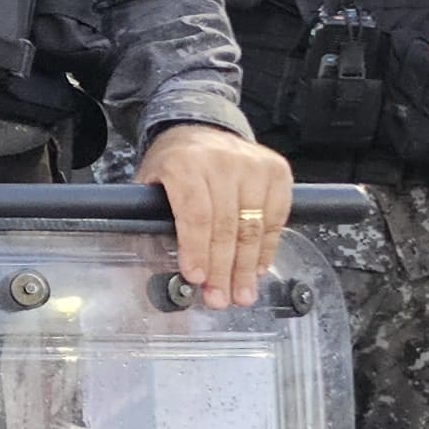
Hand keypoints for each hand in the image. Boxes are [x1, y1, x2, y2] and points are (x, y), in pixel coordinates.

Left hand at [133, 123, 293, 310]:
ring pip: (252, 226)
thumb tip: (154, 263)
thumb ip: (152, 216)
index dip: (196, 249)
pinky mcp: (277, 171)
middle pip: (226, 225)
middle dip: (223, 269)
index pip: (195, 214)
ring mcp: (253, 165)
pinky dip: (266, 248)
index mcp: (185, 164)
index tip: (196, 278)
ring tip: (241, 294)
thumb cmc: (175, 164)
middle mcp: (221, 162)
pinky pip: (275, 218)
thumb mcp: (152, 183)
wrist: (202, 130)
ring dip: (246, 266)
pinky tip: (256, 269)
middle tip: (220, 299)